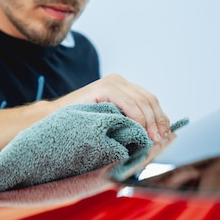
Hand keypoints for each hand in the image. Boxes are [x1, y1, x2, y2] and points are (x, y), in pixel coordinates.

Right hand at [54, 74, 170, 141]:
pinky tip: (140, 129)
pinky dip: (137, 117)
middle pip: (148, 99)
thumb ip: (130, 123)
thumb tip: (157, 134)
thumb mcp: (112, 123)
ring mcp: (112, 82)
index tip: (166, 134)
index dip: (161, 117)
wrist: (54, 120)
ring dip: (150, 121)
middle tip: (161, 139)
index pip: (149, 100)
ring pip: (141, 101)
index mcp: (123, 87)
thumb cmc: (82, 126)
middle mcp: (119, 81)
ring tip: (152, 138)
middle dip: (158, 120)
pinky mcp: (104, 86)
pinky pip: (128, 102)